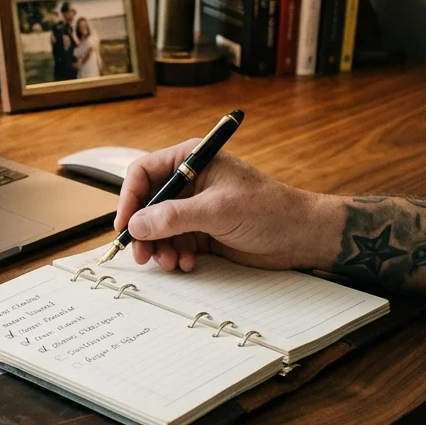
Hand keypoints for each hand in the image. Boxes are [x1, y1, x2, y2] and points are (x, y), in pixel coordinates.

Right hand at [114, 140, 337, 272]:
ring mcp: (195, 207)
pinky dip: (176, 255)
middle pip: (147, 204)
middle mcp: (189, 181)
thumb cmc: (268, 210)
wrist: (301, 236)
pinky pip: (175, 243)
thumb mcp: (218, 210)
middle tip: (143, 255)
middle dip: (144, 231)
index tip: (125, 226)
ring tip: (171, 263)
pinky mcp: (202, 231)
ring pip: (159, 228)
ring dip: (160, 248)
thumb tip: (137, 224)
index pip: (144, 174)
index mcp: (192, 160)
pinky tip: (188, 264)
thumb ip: (175, 217)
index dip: (129, 199)